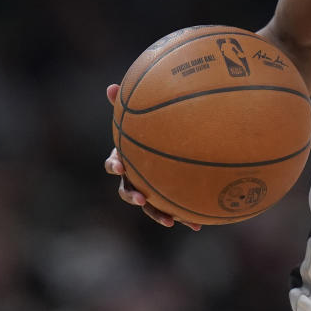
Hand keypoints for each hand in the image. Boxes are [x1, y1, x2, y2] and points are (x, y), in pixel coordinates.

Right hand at [105, 83, 200, 230]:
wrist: (164, 143)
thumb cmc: (147, 126)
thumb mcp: (136, 115)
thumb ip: (126, 103)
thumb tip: (110, 85)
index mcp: (125, 158)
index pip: (113, 163)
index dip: (114, 165)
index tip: (120, 164)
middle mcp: (134, 177)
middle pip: (127, 190)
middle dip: (132, 196)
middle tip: (140, 199)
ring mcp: (149, 188)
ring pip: (150, 205)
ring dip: (158, 214)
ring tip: (170, 221)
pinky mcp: (166, 196)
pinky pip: (174, 207)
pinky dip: (185, 216)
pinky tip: (199, 224)